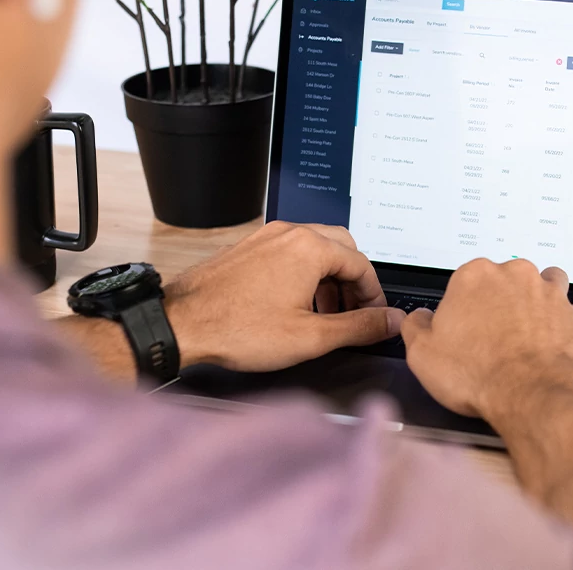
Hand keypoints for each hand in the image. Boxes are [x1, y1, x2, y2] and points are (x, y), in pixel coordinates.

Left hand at [163, 221, 403, 372]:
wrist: (182, 324)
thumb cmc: (238, 329)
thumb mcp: (311, 337)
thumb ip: (359, 327)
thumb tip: (390, 321)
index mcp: (310, 248)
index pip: (362, 264)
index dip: (374, 295)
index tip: (374, 318)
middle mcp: (289, 234)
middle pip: (341, 247)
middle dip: (352, 282)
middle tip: (352, 313)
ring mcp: (266, 237)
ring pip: (315, 248)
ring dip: (328, 277)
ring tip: (323, 314)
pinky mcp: (249, 247)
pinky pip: (289, 251)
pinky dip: (303, 273)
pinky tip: (294, 304)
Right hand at [401, 258, 572, 421]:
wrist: (533, 397)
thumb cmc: (480, 375)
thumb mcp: (422, 355)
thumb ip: (416, 327)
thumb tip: (419, 318)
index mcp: (474, 277)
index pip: (464, 281)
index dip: (462, 307)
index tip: (462, 328)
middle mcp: (514, 276)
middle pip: (505, 279)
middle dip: (500, 300)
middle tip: (492, 333)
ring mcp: (549, 293)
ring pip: (545, 283)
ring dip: (538, 300)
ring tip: (528, 328)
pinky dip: (568, 320)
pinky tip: (558, 337)